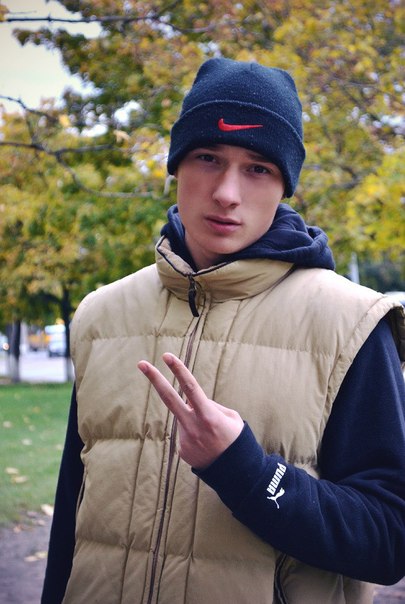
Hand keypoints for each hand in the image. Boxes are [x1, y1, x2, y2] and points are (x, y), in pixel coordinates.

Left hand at [138, 353, 243, 468]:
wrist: (235, 474)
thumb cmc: (236, 440)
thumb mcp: (231, 418)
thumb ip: (211, 406)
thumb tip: (192, 401)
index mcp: (208, 415)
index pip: (190, 387)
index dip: (179, 370)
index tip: (167, 356)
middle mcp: (193, 426)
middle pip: (169, 397)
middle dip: (155, 378)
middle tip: (141, 363)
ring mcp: (185, 439)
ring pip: (184, 418)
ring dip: (194, 421)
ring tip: (212, 437)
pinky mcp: (181, 450)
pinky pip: (186, 434)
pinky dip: (195, 436)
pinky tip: (206, 447)